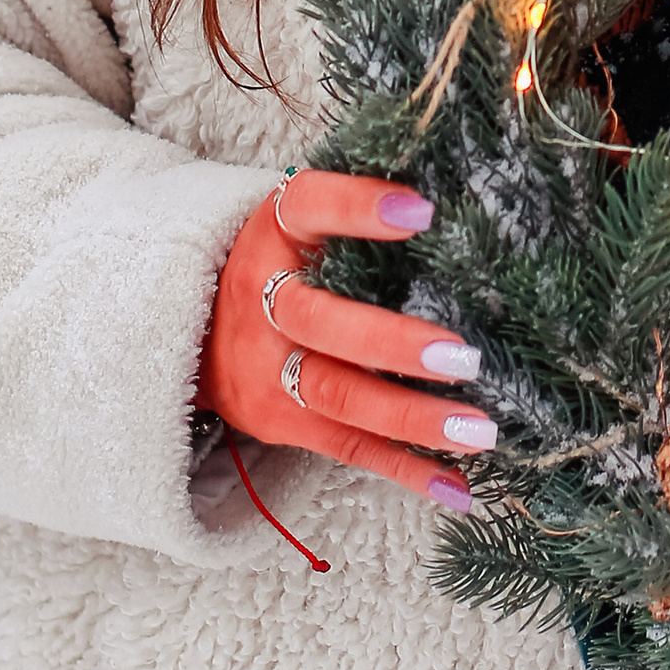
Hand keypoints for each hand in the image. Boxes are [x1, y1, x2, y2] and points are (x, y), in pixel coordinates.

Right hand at [199, 171, 490, 513]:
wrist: (189, 333)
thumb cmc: (278, 262)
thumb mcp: (295, 221)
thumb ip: (351, 205)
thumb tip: (447, 181)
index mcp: (270, 234)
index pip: (309, 208)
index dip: (358, 207)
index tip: (422, 209)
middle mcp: (262, 303)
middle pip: (320, 324)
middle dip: (393, 345)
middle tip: (464, 356)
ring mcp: (269, 373)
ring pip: (339, 398)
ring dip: (413, 417)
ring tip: (480, 430)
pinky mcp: (284, 424)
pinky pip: (350, 449)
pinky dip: (407, 472)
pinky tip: (460, 489)